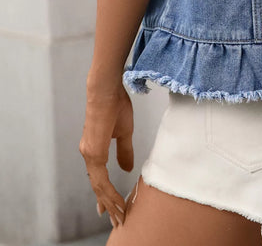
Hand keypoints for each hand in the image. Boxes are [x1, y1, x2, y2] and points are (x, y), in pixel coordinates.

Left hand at [79, 82, 133, 227]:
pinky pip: (101, 179)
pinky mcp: (93, 152)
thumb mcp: (124, 132)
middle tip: (116, 220)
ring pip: (98, 186)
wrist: (107, 89)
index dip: (105, 194)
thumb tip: (125, 169)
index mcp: (94, 149)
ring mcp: (89, 154)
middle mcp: (88, 154)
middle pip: (98, 186)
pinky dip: (109, 192)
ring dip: (110, 203)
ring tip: (119, 216)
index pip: (99, 178)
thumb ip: (124, 151)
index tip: (111, 209)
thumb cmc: (115, 104)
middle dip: (108, 204)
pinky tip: (116, 202)